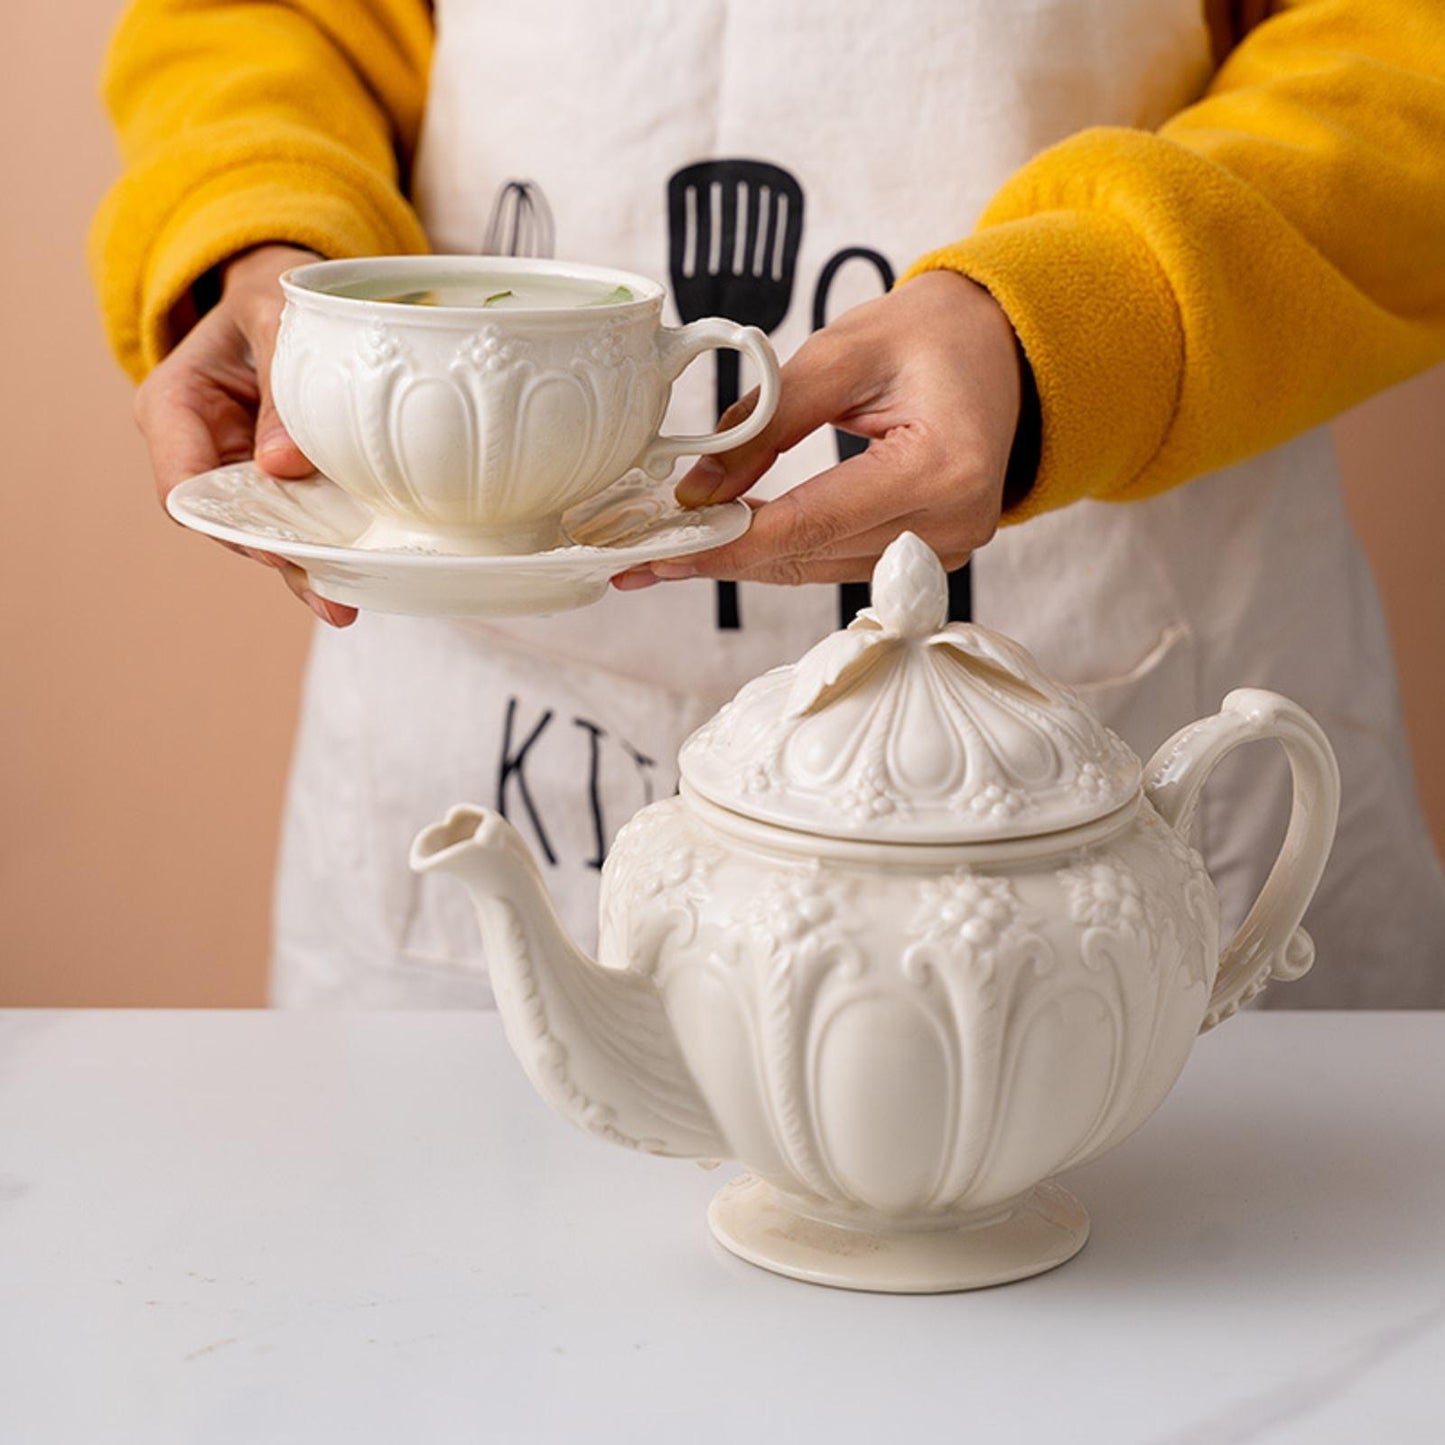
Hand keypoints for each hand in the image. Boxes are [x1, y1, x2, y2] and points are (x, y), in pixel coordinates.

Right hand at [133, 242, 355, 625]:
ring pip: (268, 532)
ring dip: (306, 568)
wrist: (291, 291)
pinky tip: (357, 584)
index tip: (275, 543)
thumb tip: (284, 463)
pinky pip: (301, 521)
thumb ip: (281, 384)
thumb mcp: (277, 317)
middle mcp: (202, 451)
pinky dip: (328, 549)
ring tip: (345, 603)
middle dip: (278, 558)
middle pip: (230, 522)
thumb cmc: (274, 294)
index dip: (228, 521)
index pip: (184, 484)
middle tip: (328, 590)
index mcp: (174, 408)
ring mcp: (243, 473)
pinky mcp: (282, 483)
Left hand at [613, 270, 1021, 588]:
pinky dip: (784, 549)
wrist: (1000, 347)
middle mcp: (953, 523)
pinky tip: (731, 540)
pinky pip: (839, 561)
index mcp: (942, 468)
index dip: (730, 541)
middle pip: (811, 555)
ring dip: (747, 558)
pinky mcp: (931, 553)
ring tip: (673, 550)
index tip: (664, 548)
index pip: (813, 522)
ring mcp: (947, 547)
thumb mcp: (843, 351)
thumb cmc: (931, 335)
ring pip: (819, 568)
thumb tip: (697, 489)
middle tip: (641, 557)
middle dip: (724, 554)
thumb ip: (767, 420)